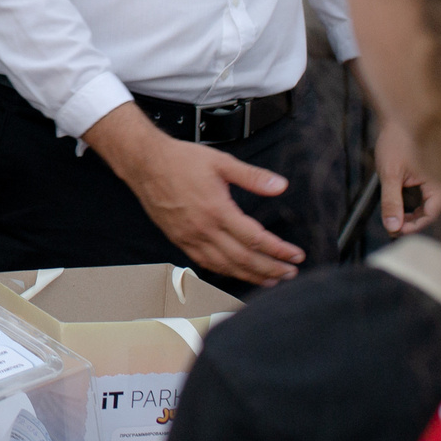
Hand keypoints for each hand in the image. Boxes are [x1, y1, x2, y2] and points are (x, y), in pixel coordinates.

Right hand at [86, 101, 304, 284]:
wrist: (145, 163)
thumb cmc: (180, 160)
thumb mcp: (221, 162)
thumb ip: (252, 176)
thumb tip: (280, 186)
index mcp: (216, 210)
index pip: (255, 239)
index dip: (278, 250)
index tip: (295, 255)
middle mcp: (203, 229)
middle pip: (243, 259)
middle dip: (270, 269)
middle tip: (290, 273)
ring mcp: (189, 238)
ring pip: (225, 266)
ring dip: (251, 276)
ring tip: (271, 280)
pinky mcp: (179, 240)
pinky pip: (206, 263)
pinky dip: (225, 272)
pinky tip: (237, 272)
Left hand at [374, 111, 438, 235]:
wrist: (399, 113)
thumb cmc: (396, 140)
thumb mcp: (390, 173)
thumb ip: (391, 201)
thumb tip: (392, 226)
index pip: (431, 213)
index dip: (413, 225)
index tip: (394, 230)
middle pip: (430, 210)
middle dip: (411, 220)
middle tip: (391, 226)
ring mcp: (438, 177)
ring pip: (427, 203)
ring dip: (411, 210)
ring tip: (393, 215)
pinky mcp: (431, 174)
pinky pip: (425, 193)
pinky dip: (412, 200)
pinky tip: (399, 201)